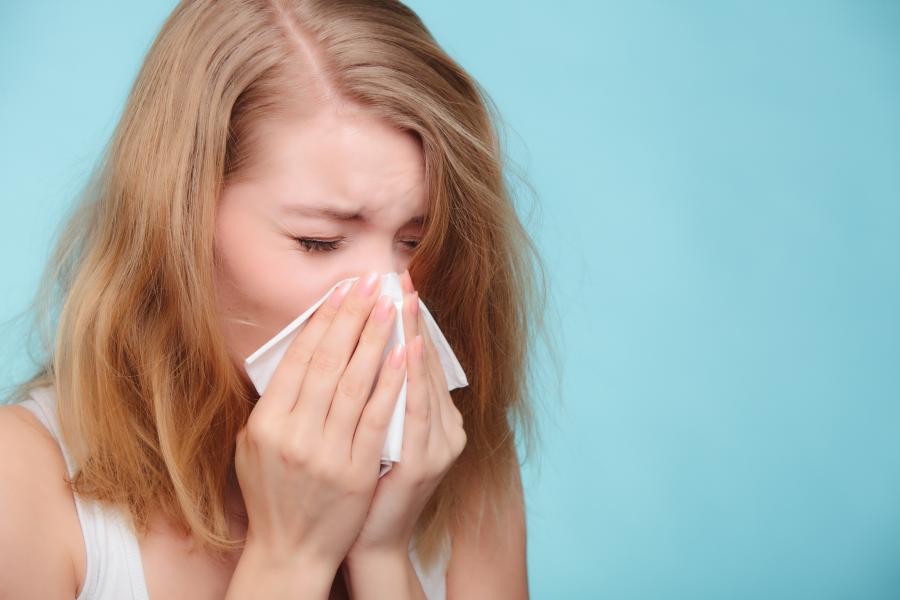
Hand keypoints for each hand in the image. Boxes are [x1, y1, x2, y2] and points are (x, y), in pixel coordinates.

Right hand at [233, 271, 407, 573]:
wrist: (289, 550)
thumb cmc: (271, 494)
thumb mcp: (254, 447)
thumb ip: (272, 403)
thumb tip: (297, 353)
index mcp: (266, 422)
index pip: (299, 358)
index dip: (323, 320)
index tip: (342, 290)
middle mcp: (293, 434)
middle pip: (328, 361)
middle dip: (353, 316)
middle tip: (371, 283)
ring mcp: (325, 453)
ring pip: (355, 382)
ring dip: (376, 337)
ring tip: (391, 304)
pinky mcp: (356, 470)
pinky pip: (377, 416)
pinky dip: (392, 381)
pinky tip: (405, 351)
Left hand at [346, 269, 466, 558]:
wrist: (367, 540)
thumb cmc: (365, 483)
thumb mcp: (376, 433)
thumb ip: (379, 395)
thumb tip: (365, 346)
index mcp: (435, 418)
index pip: (420, 358)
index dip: (409, 319)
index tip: (396, 283)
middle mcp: (446, 427)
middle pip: (427, 362)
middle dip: (411, 317)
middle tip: (400, 277)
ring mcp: (439, 445)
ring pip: (426, 379)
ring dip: (413, 335)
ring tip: (403, 298)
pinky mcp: (425, 463)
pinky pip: (417, 412)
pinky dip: (412, 378)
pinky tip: (406, 348)